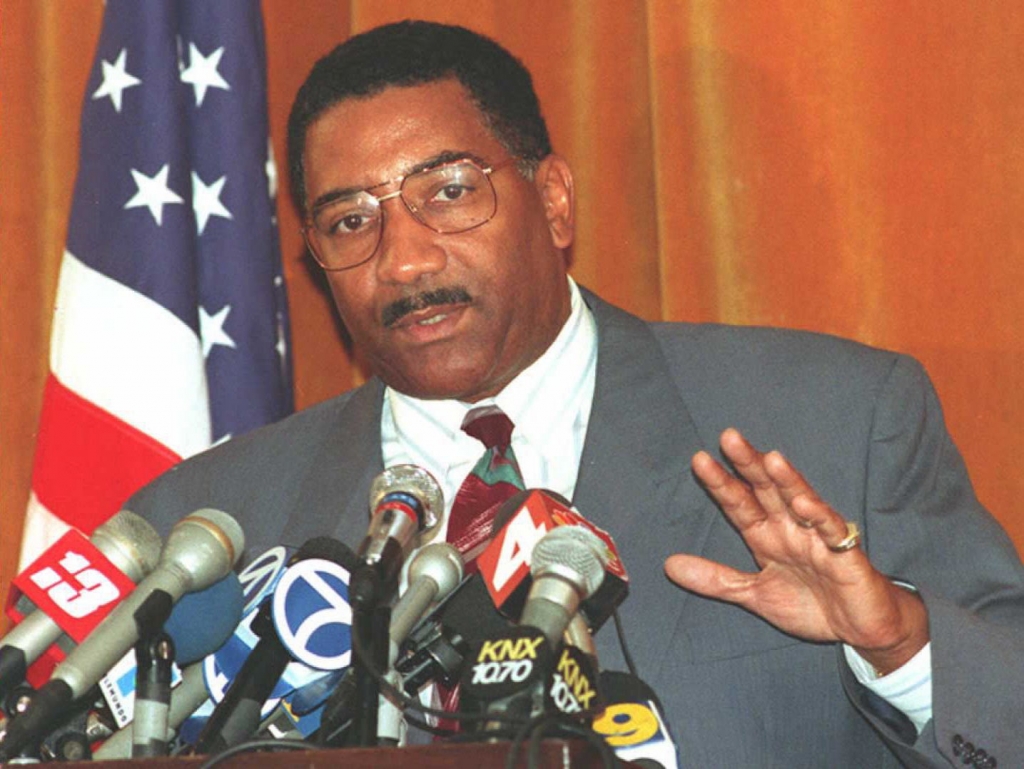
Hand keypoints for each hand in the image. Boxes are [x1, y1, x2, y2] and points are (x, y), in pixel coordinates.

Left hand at [664, 428, 928, 674]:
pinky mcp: (845, 553)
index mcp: (767, 536)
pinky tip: (804, 504)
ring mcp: (818, 537)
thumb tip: (668, 564)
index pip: (739, 504)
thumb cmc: (812, 605)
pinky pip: (833, 531)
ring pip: (800, 501)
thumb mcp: (754, 595)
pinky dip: (820, 518)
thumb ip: (715, 579)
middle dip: (749, 465)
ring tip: (770, 458)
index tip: (699, 459)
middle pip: (767, 490)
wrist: (859, 630)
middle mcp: (790, 528)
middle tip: (729, 437)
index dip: (721, 483)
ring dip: (786, 481)